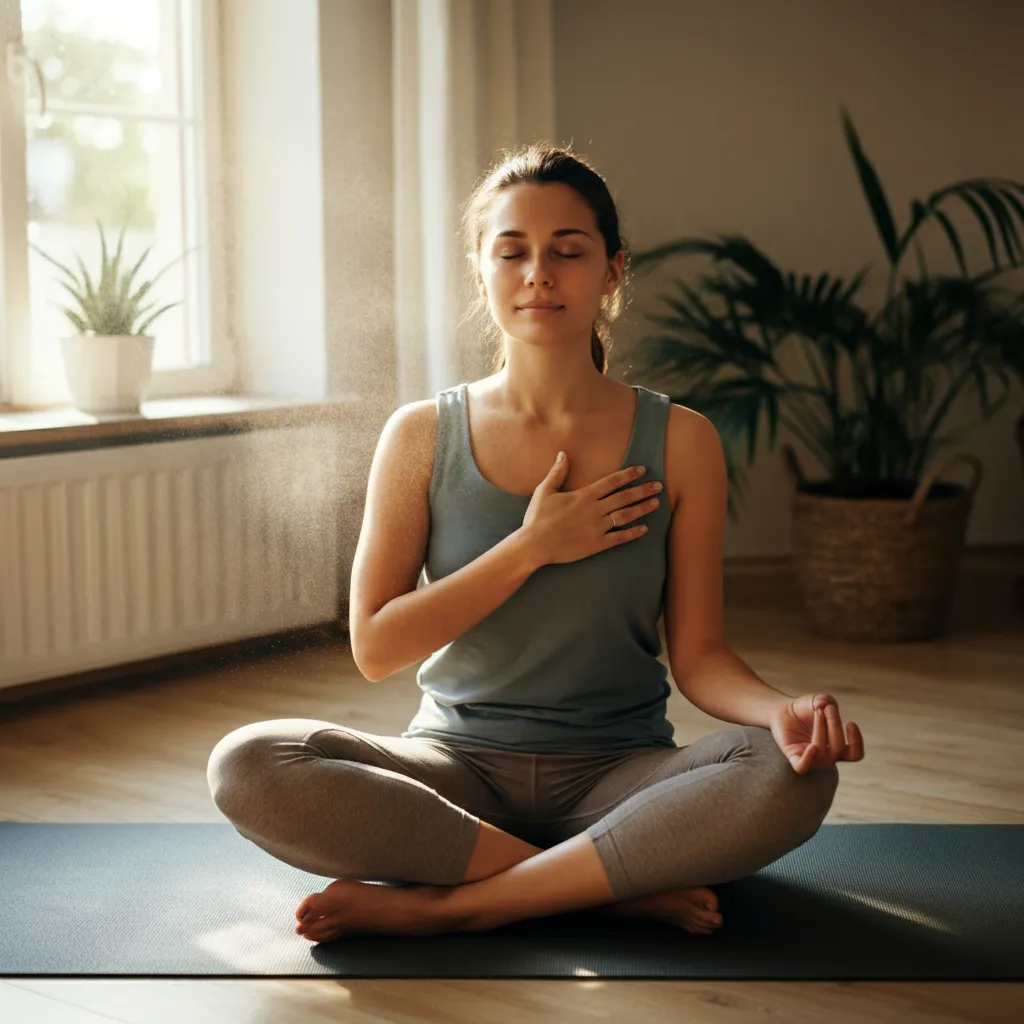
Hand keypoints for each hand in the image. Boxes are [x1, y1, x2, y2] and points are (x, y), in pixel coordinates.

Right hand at [520, 451, 661, 566]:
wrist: (535, 545)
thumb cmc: (537, 518)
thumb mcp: (545, 491)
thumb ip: (557, 472)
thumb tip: (563, 454)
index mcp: (584, 495)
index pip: (612, 481)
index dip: (628, 475)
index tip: (642, 470)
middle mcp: (595, 510)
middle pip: (624, 497)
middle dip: (643, 490)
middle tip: (659, 486)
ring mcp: (597, 528)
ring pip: (626, 516)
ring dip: (642, 509)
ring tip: (655, 503)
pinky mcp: (597, 544)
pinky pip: (619, 538)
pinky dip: (633, 533)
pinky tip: (644, 529)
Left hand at [768, 694, 864, 773]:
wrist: (783, 710)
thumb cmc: (806, 708)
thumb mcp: (820, 701)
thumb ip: (826, 700)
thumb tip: (823, 705)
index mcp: (837, 748)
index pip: (855, 754)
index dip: (857, 742)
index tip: (851, 723)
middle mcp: (826, 756)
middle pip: (838, 748)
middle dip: (835, 725)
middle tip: (828, 709)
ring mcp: (810, 758)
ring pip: (821, 751)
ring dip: (821, 729)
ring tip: (818, 712)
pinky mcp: (794, 757)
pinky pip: (802, 767)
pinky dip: (807, 760)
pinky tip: (811, 747)